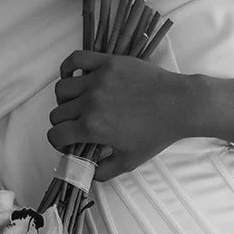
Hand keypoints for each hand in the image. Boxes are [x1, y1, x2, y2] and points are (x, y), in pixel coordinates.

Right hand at [48, 50, 198, 182]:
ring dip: (64, 101)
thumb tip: (86, 174)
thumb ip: (103, 171)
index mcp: (92, 127)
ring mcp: (97, 79)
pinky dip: (68, 68)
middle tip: (75, 127)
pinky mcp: (107, 62)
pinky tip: (74, 78)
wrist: (178, 105)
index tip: (68, 143)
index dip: (58, 143)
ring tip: (77, 105)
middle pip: (57, 113)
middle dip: (62, 125)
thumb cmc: (155, 135)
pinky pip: (76, 59)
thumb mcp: (128, 162)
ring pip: (62, 89)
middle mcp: (90, 102)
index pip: (55, 134)